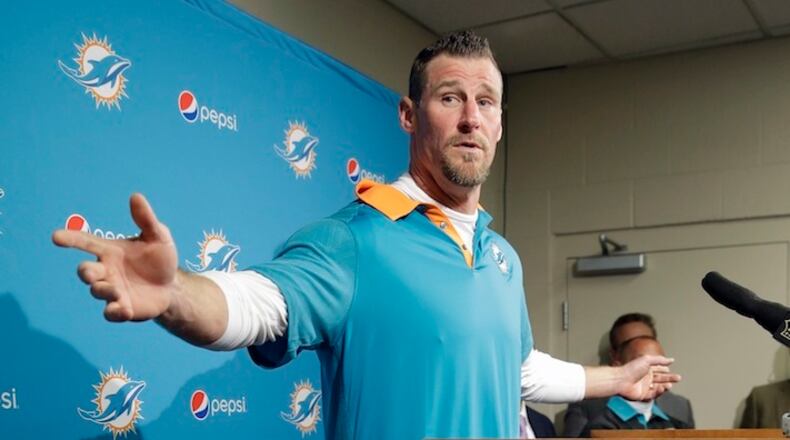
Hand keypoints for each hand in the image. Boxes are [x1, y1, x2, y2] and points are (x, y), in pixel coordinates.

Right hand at [53, 194, 177, 321]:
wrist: (172, 286)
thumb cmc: (161, 259)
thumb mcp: (158, 237)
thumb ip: (146, 219)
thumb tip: (136, 197)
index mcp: (111, 251)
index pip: (86, 242)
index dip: (71, 239)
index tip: (56, 236)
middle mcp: (107, 270)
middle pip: (86, 271)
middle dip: (85, 272)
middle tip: (92, 272)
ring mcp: (112, 290)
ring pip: (97, 291)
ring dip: (103, 290)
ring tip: (116, 290)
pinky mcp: (122, 308)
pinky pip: (110, 312)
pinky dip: (114, 311)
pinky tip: (124, 309)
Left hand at [618, 354, 680, 400]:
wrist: (621, 380)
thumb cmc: (631, 368)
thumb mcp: (646, 360)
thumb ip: (659, 360)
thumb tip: (671, 359)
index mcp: (646, 368)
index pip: (658, 369)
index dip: (664, 370)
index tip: (671, 369)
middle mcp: (645, 377)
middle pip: (660, 378)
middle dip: (670, 378)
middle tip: (678, 378)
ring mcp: (644, 386)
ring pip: (658, 387)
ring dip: (665, 386)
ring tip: (670, 384)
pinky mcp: (643, 395)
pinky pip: (653, 394)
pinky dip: (659, 391)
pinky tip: (662, 388)